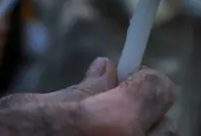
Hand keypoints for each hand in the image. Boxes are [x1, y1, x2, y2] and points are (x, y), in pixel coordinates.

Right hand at [0, 58, 175, 135]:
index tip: (128, 78)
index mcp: (111, 124)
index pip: (159, 90)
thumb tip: (109, 70)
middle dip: (143, 113)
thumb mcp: (35, 106)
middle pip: (165, 127)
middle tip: (112, 109)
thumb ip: (83, 91)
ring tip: (98, 133)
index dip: (143, 80)